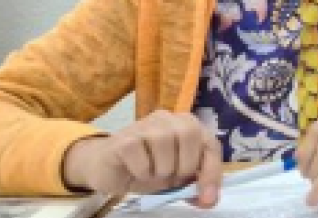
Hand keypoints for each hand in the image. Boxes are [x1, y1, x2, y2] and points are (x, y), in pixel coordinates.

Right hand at [61, 110, 221, 205]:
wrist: (105, 168)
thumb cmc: (146, 169)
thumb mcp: (175, 178)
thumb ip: (194, 184)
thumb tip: (210, 199)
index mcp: (187, 125)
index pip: (210, 144)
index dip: (212, 171)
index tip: (208, 198)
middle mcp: (168, 119)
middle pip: (190, 134)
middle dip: (185, 165)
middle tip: (172, 178)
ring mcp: (145, 125)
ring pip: (165, 144)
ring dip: (162, 170)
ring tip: (153, 174)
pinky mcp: (124, 138)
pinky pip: (142, 158)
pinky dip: (143, 172)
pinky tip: (136, 171)